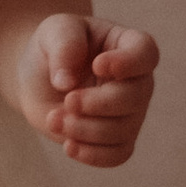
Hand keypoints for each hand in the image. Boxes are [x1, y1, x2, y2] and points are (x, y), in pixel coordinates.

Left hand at [23, 16, 159, 168]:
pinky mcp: (116, 139)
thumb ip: (64, 46)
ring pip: (122, 130)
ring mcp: (130, 112)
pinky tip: (68, 146)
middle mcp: (137, 80)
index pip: (145, 53)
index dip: (128, 63)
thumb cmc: (53, 47)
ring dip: (85, 130)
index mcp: (127, 45)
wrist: (40, 78)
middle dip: (98, 104)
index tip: (96, 65)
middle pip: (135, 97)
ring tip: (53, 119)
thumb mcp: (54, 31)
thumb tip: (67, 83)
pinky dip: (93, 155)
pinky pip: (117, 155)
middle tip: (67, 100)